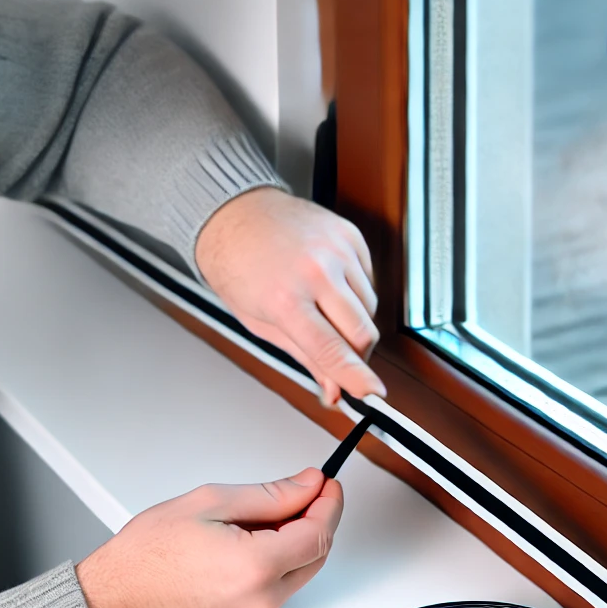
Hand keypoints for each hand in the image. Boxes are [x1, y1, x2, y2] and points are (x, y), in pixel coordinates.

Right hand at [75, 468, 343, 607]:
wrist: (116, 600)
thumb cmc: (146, 555)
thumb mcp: (210, 503)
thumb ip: (269, 495)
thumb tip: (307, 486)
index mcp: (255, 567)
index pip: (318, 533)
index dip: (329, 504)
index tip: (327, 485)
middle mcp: (262, 600)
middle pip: (316, 556)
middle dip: (316, 520)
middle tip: (301, 492)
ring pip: (299, 573)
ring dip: (296, 542)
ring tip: (263, 517)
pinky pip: (278, 589)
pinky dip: (277, 563)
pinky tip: (252, 542)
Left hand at [194, 187, 385, 404]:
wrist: (233, 213)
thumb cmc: (237, 265)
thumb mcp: (260, 322)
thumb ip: (304, 356)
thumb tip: (333, 388)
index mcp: (285, 298)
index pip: (332, 350)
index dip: (357, 378)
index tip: (373, 394)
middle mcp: (315, 270)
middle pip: (363, 332)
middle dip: (357, 354)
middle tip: (340, 357)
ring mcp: (336, 249)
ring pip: (370, 307)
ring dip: (354, 320)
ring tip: (321, 308)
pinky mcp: (349, 235)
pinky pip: (369, 278)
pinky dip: (354, 291)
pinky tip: (328, 284)